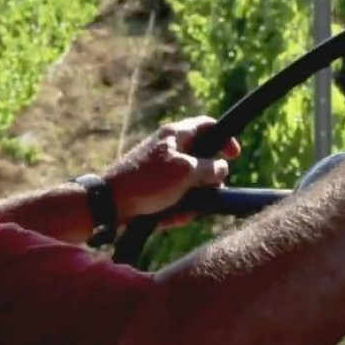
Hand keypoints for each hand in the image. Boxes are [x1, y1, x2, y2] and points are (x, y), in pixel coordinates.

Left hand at [103, 116, 241, 224]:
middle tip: (209, 192)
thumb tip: (223, 168)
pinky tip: (167, 218)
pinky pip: (173, 197)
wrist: (109, 203)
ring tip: (182, 211)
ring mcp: (159, 168)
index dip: (225, 138)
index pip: (208, 126)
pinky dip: (174, 208)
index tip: (235, 156)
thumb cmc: (147, 182)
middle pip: (201, 160)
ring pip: (189, 184)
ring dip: (191, 200)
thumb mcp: (186, 173)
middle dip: (207, 182)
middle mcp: (168, 148)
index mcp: (176, 135)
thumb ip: (209, 168)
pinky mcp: (152, 187)